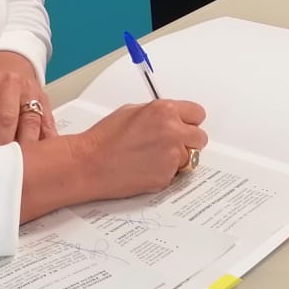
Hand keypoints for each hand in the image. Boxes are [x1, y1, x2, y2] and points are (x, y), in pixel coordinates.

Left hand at [0, 50, 54, 148]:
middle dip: (2, 146)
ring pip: (30, 123)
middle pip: (8, 119)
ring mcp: (31, 91)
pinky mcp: (46, 101)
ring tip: (19, 167)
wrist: (11, 66)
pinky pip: (48, 124)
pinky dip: (46, 143)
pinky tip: (43, 157)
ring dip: (24, 148)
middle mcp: (11, 83)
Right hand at [76, 99, 209, 200]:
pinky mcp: (166, 176)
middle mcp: (172, 132)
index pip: (198, 113)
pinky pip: (175, 174)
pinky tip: (146, 168)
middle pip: (200, 137)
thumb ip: (159, 114)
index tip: (185, 126)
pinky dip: (165, 172)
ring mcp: (171, 156)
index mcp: (165, 111)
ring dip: (176, 158)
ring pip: (189, 158)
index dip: (189, 121)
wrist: (89, 164)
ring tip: (151, 158)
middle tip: (170, 145)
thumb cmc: (104, 139)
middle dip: (188, 141)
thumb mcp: (133, 112)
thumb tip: (173, 117)